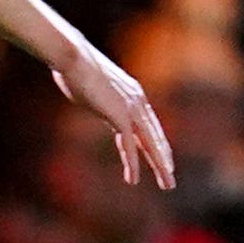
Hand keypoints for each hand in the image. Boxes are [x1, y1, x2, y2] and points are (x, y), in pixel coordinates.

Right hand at [53, 44, 176, 192]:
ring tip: (167, 185)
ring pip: (150, 144)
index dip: (157, 145)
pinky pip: (129, 146)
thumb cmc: (76, 68)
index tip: (163, 160)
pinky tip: (133, 180)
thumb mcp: (94, 88)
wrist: (73, 57)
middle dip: (163, 160)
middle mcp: (138, 103)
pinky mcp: (120, 115)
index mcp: (134, 95)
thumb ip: (101, 99)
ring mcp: (131, 109)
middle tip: (170, 179)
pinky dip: (132, 164)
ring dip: (159, 167)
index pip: (151, 126)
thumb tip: (94, 101)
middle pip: (155, 138)